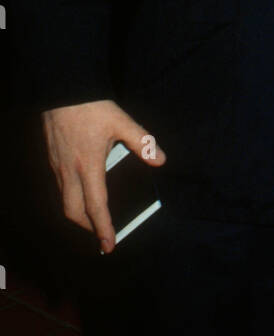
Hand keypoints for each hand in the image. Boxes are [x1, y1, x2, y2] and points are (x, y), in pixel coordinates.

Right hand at [42, 100, 165, 253]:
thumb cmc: (92, 106)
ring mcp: (57, 166)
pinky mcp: (52, 159)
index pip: (95, 206)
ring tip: (94, 219)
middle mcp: (69, 171)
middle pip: (73, 212)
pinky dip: (72, 198)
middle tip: (102, 235)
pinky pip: (60, 187)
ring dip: (78, 215)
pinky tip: (83, 193)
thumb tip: (160, 160)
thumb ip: (142, 142)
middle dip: (87, 228)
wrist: (62, 90)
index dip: (103, 228)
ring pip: (64, 201)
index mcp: (88, 165)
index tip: (108, 245)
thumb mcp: (122, 121)